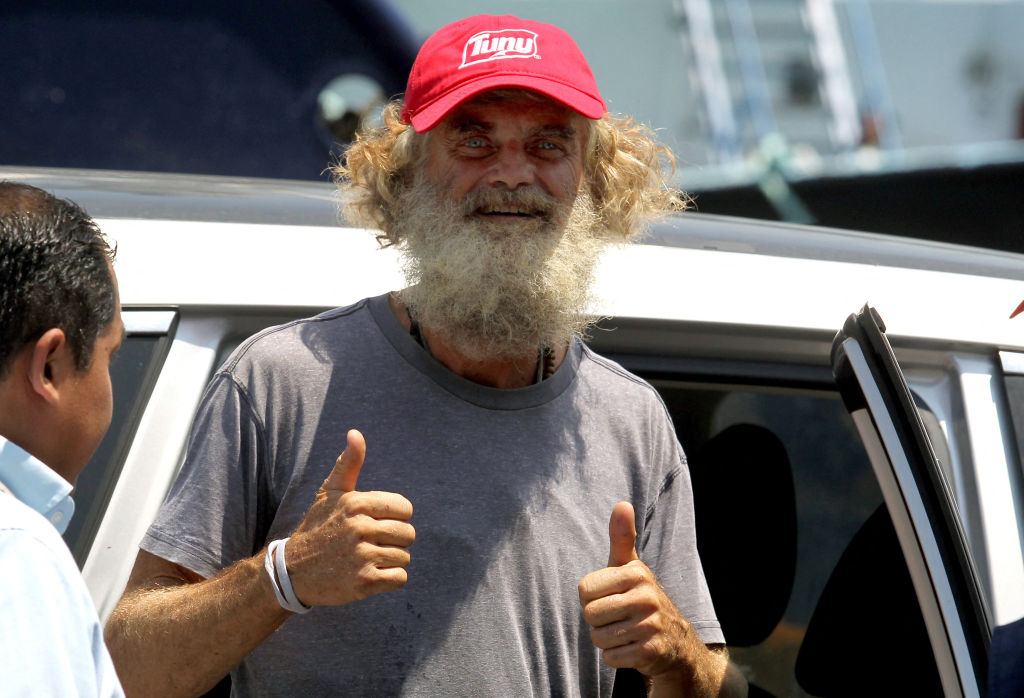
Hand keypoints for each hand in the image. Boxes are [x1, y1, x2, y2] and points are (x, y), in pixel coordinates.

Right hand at [285, 429, 414, 606]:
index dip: (395, 517)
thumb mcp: (331, 492)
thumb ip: (349, 463)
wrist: (293, 571)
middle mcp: (360, 527)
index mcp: (357, 503)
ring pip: (404, 556)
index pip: (405, 509)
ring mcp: (362, 556)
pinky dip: (390, 579)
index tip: (376, 523)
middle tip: (371, 544)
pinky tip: (370, 575)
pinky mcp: (364, 582)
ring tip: (366, 559)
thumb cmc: (318, 527)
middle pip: (408, 534)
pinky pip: (400, 578)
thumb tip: (355, 433)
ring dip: (389, 560)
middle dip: (394, 540)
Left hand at [578, 501, 693, 679]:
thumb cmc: (640, 598)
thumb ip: (621, 537)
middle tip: (617, 618)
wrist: (675, 641)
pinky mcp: (651, 651)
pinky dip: (616, 656)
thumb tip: (622, 504)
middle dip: (598, 621)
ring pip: (598, 638)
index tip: (609, 597)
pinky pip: (610, 657)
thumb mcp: (630, 567)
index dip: (590, 598)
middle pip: (589, 615)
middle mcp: (646, 596)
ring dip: (606, 640)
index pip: (584, 590)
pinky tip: (632, 647)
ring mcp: (651, 625)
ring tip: (625, 632)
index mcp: (636, 573)